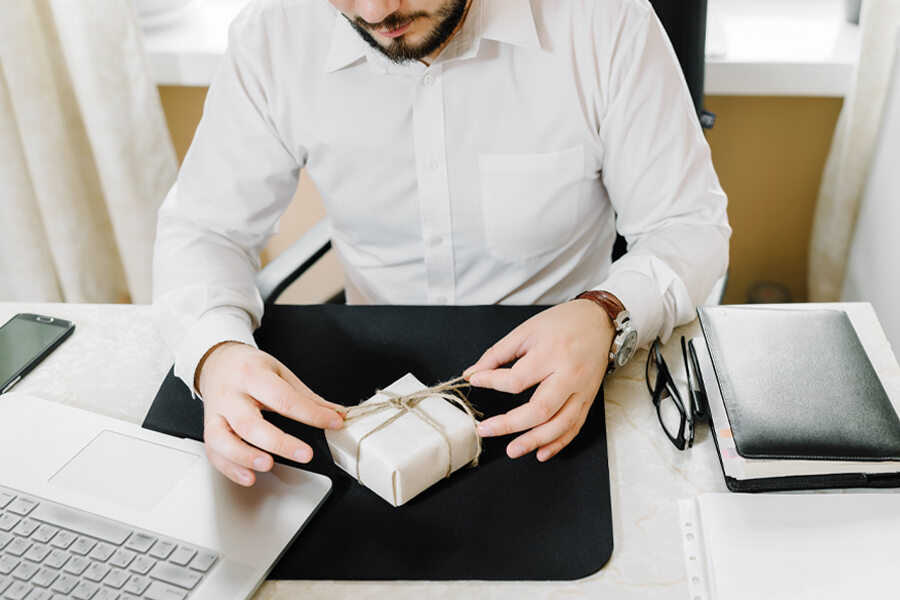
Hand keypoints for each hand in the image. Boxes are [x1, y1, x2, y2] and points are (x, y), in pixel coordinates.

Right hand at [196, 342, 343, 485]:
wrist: (218, 362)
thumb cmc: (249, 367)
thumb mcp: (280, 372)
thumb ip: (306, 396)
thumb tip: (335, 413)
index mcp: (252, 375)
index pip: (284, 399)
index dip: (311, 414)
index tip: (333, 423)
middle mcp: (230, 395)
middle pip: (250, 423)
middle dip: (279, 442)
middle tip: (304, 454)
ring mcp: (216, 413)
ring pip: (223, 440)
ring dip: (246, 457)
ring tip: (268, 464)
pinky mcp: (208, 429)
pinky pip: (213, 452)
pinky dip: (230, 468)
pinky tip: (248, 476)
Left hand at [463, 300, 613, 460]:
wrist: (598, 322)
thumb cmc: (562, 323)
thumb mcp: (527, 330)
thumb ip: (498, 353)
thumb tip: (473, 373)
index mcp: (551, 354)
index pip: (517, 380)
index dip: (492, 383)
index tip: (476, 381)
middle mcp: (569, 376)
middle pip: (540, 409)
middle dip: (510, 425)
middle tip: (486, 430)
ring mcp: (582, 391)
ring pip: (559, 424)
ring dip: (534, 441)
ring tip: (512, 450)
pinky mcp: (589, 400)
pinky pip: (575, 427)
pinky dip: (558, 443)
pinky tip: (542, 453)